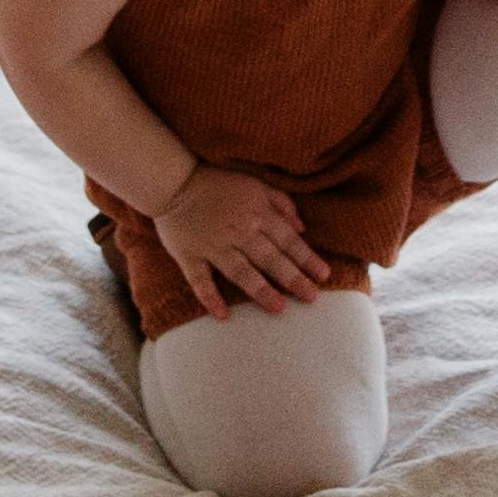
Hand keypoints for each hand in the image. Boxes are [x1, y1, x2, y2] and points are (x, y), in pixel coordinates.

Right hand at [151, 162, 329, 318]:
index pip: (288, 240)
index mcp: (257, 214)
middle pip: (270, 259)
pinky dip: (210, 298)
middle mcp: (239, 232)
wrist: (174, 180)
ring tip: (279, 309)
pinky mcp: (189, 255)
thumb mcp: (256, 184)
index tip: (323, 275)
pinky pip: (200, 280)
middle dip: (293, 278)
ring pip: (241, 272)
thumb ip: (281, 203)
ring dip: (261, 291)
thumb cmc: (218, 183)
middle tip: (311, 297)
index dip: (307, 258)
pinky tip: (222, 316)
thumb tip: (301, 227)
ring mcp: (213, 246)